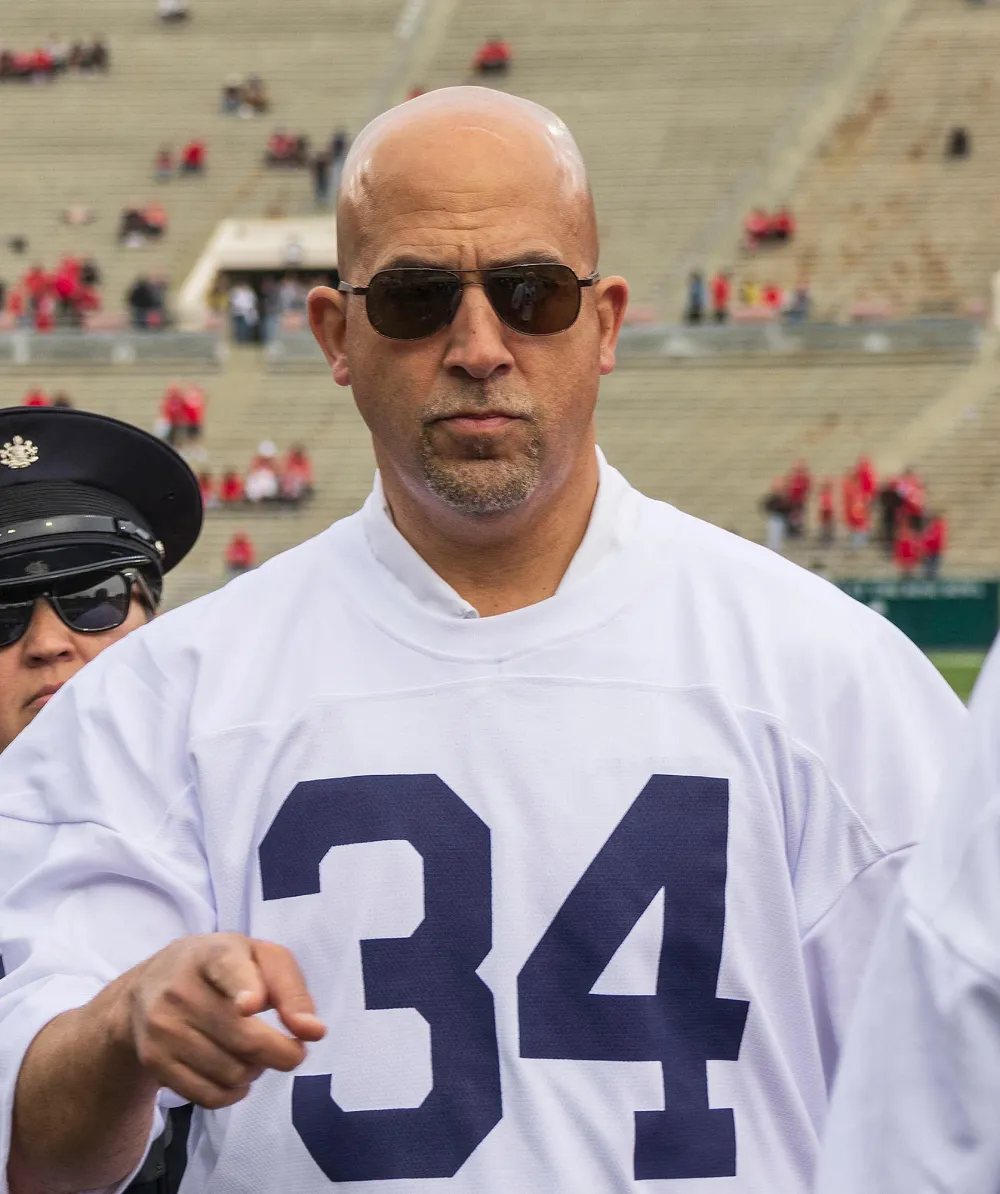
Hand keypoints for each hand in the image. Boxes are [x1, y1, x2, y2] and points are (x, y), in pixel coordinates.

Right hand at [120, 932, 325, 1109]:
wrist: (150, 986)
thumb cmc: (224, 968)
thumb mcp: (261, 959)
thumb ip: (291, 990)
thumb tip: (313, 1032)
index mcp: (213, 953)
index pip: (228, 969)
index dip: (243, 988)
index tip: (251, 1005)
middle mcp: (180, 988)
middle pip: (244, 1037)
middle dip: (282, 1053)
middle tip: (294, 1053)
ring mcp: (162, 1027)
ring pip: (230, 1072)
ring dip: (256, 1071)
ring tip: (254, 1054)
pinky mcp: (153, 1061)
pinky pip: (208, 1096)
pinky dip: (233, 1093)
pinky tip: (235, 1075)